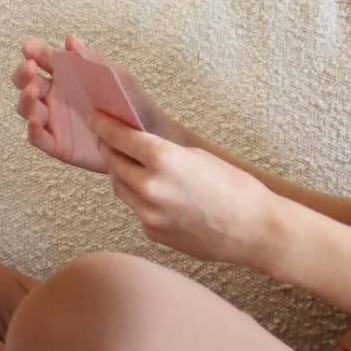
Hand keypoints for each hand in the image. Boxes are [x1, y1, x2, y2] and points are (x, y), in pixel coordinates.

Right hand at [12, 34, 176, 173]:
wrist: (145, 138)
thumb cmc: (130, 103)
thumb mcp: (115, 78)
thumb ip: (91, 60)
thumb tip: (70, 39)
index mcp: (66, 76)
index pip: (43, 60)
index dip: (34, 52)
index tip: (30, 47)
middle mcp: (55, 96)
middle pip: (27, 82)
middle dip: (23, 74)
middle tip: (30, 69)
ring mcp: (54, 120)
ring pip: (27, 108)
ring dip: (25, 99)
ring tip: (33, 93)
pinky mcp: (57, 144)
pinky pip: (37, 137)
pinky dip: (32, 130)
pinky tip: (36, 122)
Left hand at [88, 111, 277, 266]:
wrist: (255, 231)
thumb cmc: (236, 188)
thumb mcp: (197, 157)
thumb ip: (163, 153)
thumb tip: (139, 148)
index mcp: (163, 160)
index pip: (120, 137)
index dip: (104, 125)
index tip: (94, 117)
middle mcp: (150, 188)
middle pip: (113, 162)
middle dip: (108, 148)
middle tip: (107, 138)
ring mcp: (149, 214)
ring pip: (120, 187)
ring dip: (121, 174)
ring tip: (129, 164)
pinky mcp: (153, 233)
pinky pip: (137, 209)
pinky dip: (140, 198)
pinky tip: (156, 194)